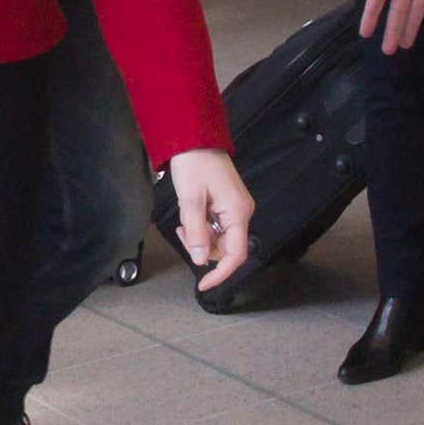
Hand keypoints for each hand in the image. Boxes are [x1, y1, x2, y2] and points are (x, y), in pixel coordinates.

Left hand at [168, 150, 255, 290]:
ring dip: (200, 236)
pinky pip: (216, 226)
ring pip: (219, 238)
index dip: (220, 274)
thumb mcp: (190, 200)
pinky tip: (190, 213)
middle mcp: (242, 213)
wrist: (195, 138)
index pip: (235, 255)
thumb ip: (195, 232)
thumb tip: (200, 261)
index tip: (203, 285)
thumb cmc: (194, 164)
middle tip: (181, 232)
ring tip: (184, 218)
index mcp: (238, 213)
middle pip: (226, 248)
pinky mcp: (228, 204)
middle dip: (202, 248)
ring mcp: (236, 208)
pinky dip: (201, 227)